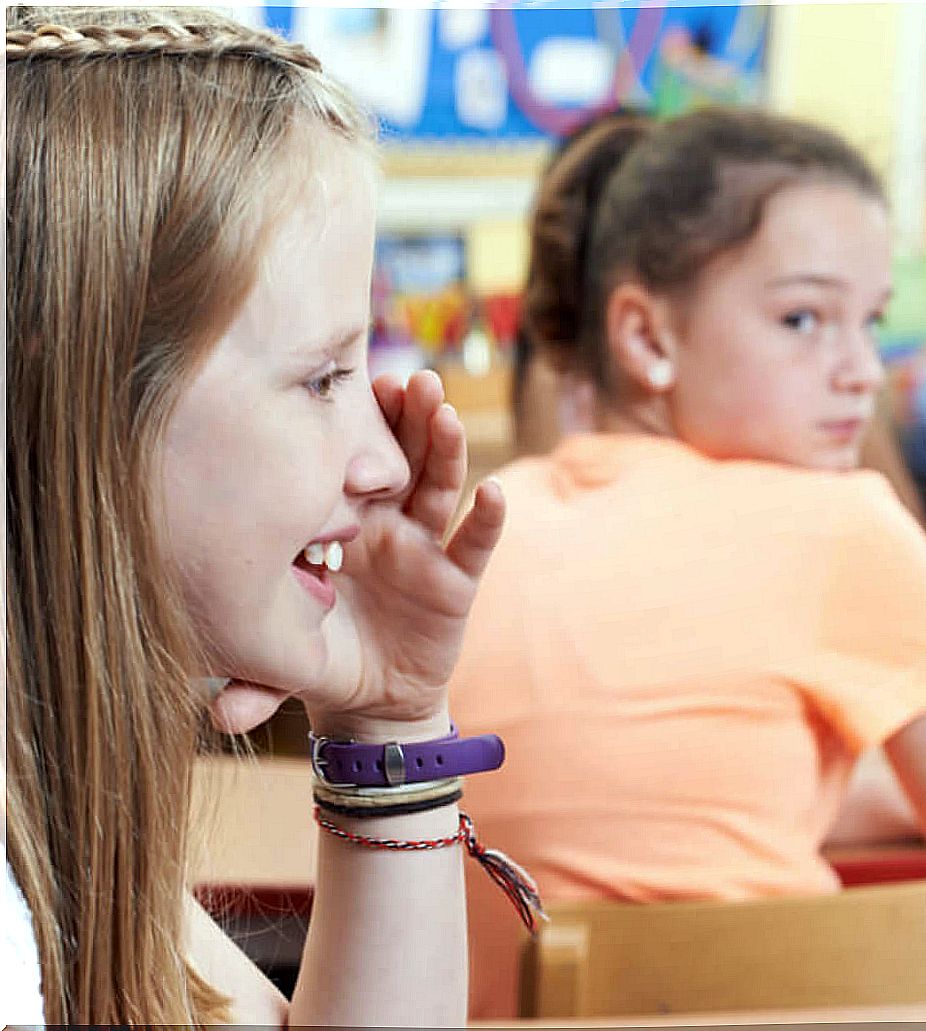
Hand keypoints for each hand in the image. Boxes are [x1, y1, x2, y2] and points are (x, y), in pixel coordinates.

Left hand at [211, 372, 504, 741]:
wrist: (364, 698)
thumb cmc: (312, 657)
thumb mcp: (277, 659)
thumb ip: (253, 680)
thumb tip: (219, 716)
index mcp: (334, 522)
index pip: (345, 462)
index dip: (351, 426)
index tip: (346, 387)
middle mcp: (381, 523)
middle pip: (400, 457)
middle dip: (405, 415)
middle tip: (408, 377)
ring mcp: (421, 547)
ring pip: (437, 484)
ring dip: (444, 445)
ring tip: (443, 406)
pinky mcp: (454, 580)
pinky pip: (473, 543)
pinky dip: (487, 517)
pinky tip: (494, 492)